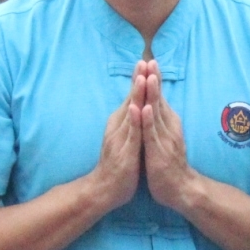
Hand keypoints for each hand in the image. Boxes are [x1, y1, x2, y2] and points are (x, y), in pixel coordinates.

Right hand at [89, 64, 145, 211]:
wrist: (104, 189)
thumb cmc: (118, 165)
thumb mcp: (125, 139)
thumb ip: (129, 123)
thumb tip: (134, 107)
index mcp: (121, 123)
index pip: (132, 97)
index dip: (139, 80)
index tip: (145, 61)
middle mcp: (119, 127)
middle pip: (130, 99)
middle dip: (138, 80)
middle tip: (143, 60)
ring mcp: (121, 138)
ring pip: (130, 112)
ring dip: (135, 94)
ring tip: (141, 76)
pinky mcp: (124, 151)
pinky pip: (130, 134)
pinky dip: (133, 120)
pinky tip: (135, 107)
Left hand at [137, 60, 204, 213]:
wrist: (182, 190)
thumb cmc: (170, 164)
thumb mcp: (166, 138)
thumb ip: (161, 122)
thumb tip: (156, 106)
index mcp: (168, 124)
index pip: (159, 98)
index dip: (155, 80)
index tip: (150, 61)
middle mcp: (169, 128)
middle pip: (159, 100)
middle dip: (154, 79)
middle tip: (150, 60)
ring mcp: (164, 140)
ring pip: (156, 113)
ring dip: (152, 94)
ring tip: (148, 76)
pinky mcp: (159, 153)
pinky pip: (152, 134)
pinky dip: (148, 120)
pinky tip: (143, 108)